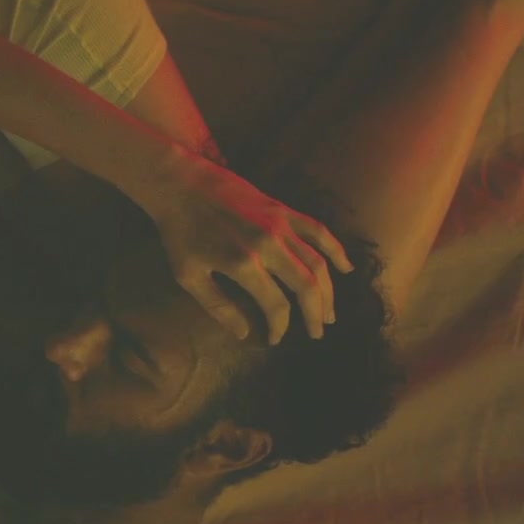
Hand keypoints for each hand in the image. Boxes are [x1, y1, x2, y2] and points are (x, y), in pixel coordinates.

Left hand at [135, 150, 353, 343]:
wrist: (181, 184)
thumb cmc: (179, 233)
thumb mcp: (188, 275)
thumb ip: (218, 306)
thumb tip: (244, 334)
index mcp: (242, 264)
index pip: (275, 305)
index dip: (279, 327)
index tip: (275, 339)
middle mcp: (267, 245)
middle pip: (306, 286)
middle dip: (315, 314)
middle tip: (318, 333)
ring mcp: (279, 225)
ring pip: (317, 262)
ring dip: (328, 290)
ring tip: (330, 312)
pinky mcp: (283, 210)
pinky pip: (318, 231)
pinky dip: (335, 249)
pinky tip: (345, 267)